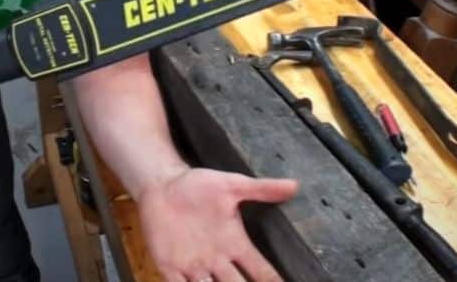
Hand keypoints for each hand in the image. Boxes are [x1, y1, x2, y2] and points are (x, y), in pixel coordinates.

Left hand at [137, 168, 297, 281]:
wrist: (162, 184)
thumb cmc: (197, 185)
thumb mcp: (231, 185)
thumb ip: (261, 189)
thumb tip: (294, 185)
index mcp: (235, 244)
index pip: (260, 271)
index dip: (272, 281)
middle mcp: (217, 260)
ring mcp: (194, 265)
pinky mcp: (170, 266)